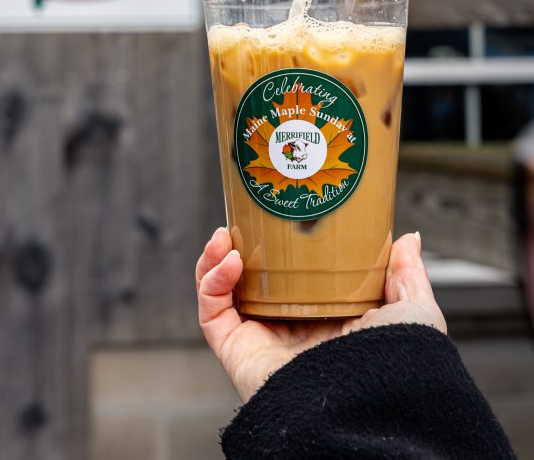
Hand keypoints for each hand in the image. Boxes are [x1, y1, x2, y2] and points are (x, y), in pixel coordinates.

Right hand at [196, 228, 445, 402]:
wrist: (370, 407)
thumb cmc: (397, 368)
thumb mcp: (413, 312)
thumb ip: (406, 276)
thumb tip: (408, 239)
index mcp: (326, 317)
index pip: (291, 276)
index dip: (277, 245)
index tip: (275, 216)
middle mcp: (290, 328)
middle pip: (250, 281)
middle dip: (238, 247)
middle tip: (241, 219)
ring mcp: (261, 339)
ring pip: (223, 294)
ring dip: (216, 260)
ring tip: (225, 235)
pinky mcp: (238, 351)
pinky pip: (211, 314)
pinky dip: (210, 283)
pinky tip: (228, 260)